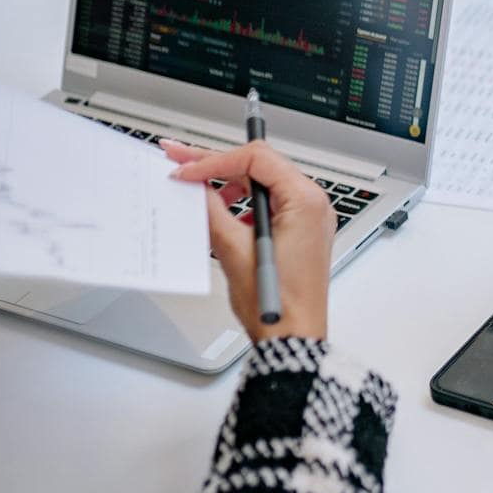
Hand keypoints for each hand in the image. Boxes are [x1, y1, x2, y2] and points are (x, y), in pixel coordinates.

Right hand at [163, 140, 332, 340]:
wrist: (292, 335)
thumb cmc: (275, 303)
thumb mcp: (232, 248)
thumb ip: (211, 208)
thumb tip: (194, 184)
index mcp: (305, 201)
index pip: (257, 158)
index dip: (214, 160)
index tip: (184, 168)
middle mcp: (313, 204)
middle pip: (261, 165)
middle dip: (217, 163)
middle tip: (179, 158)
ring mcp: (308, 217)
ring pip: (264, 182)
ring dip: (230, 182)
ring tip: (198, 189)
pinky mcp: (299, 230)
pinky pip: (269, 203)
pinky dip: (242, 202)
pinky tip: (221, 211)